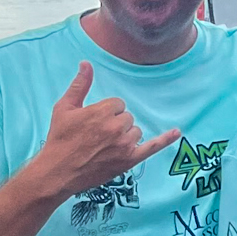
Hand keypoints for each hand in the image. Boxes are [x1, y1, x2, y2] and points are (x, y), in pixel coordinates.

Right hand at [29, 63, 178, 200]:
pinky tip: (177, 132)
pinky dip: (166, 139)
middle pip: (127, 117)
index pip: (117, 104)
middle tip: (97, 136)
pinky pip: (154, 146)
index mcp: (101, 111)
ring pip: (136, 131)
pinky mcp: (130, 160)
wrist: (59, 171)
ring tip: (106, 145)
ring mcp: (125, 144)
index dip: (106, 112)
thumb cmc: (60, 138)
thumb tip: (87, 64)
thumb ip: (80, 85)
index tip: (94, 122)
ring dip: (125, 135)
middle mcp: (116, 127)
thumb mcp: (65, 108)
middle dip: (115, 123)